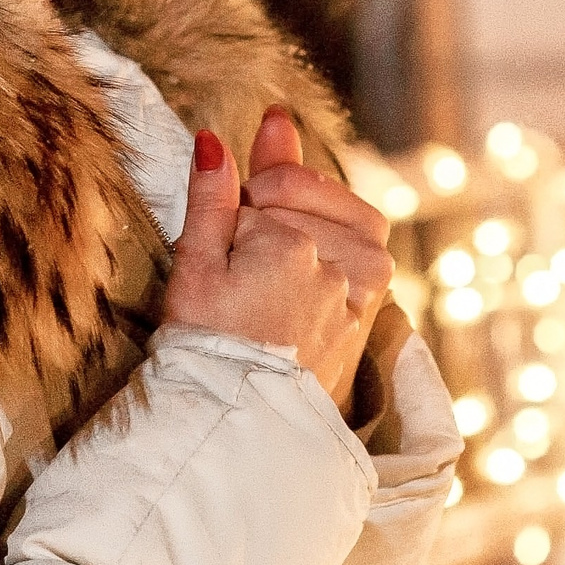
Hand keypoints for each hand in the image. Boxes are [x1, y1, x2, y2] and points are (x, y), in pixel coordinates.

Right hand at [162, 108, 395, 409]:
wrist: (235, 423)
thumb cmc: (203, 349)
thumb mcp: (193, 270)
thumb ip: (209, 199)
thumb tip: (214, 141)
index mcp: (287, 249)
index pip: (258, 202)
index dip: (232, 208)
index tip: (214, 232)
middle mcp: (334, 266)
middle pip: (304, 205)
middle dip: (273, 199)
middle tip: (242, 217)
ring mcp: (355, 293)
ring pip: (349, 223)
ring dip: (315, 212)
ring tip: (276, 224)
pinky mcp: (364, 319)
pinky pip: (370, 258)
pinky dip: (345, 242)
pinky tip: (317, 249)